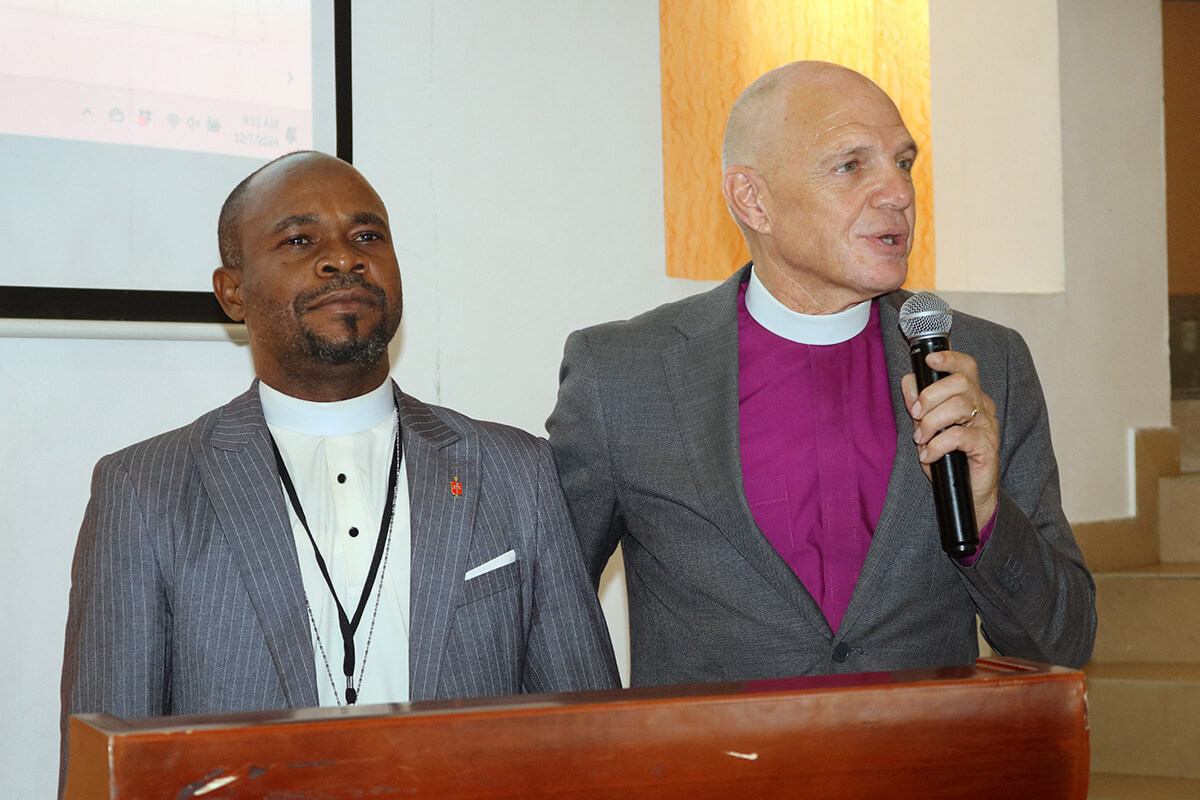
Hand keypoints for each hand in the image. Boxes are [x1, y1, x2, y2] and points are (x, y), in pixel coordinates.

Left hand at [901, 350, 998, 525]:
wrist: (967, 494)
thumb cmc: (948, 459)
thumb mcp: (926, 428)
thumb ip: (918, 404)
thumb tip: (909, 381)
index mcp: (971, 397)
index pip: (966, 367)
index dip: (950, 359)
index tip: (929, 360)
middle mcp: (983, 407)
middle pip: (960, 383)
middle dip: (930, 396)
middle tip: (916, 415)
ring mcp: (987, 426)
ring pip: (959, 407)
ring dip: (931, 423)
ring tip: (922, 440)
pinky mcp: (987, 447)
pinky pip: (959, 436)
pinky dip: (937, 445)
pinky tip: (929, 455)